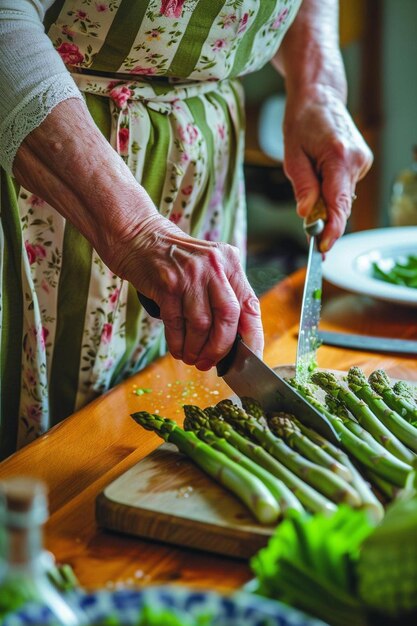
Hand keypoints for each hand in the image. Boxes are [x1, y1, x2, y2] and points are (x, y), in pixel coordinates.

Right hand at [108, 214, 263, 370]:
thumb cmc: (175, 260)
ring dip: (196, 348)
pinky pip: (176, 324)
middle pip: (228, 317)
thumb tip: (235, 342)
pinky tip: (177, 349)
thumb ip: (223, 294)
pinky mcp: (167, 284)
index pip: (250, 305)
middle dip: (220, 347)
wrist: (138, 237)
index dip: (253, 337)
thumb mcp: (207, 267)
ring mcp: (190, 274)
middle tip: (210, 363)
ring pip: (201, 325)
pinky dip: (177, 343)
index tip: (249, 359)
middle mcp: (213, 266)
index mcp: (230, 263)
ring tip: (190, 357)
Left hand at [282, 85, 372, 250]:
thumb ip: (302, 187)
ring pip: (343, 198)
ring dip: (326, 202)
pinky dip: (332, 191)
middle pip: (342, 204)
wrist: (320, 96)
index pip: (339, 202)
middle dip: (327, 222)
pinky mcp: (361, 163)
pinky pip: (344, 188)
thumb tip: (307, 215)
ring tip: (309, 175)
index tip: (324, 246)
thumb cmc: (302, 122)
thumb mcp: (291, 156)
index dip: (332, 228)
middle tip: (311, 237)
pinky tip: (320, 174)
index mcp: (338, 157)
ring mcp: (362, 162)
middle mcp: (356, 160)